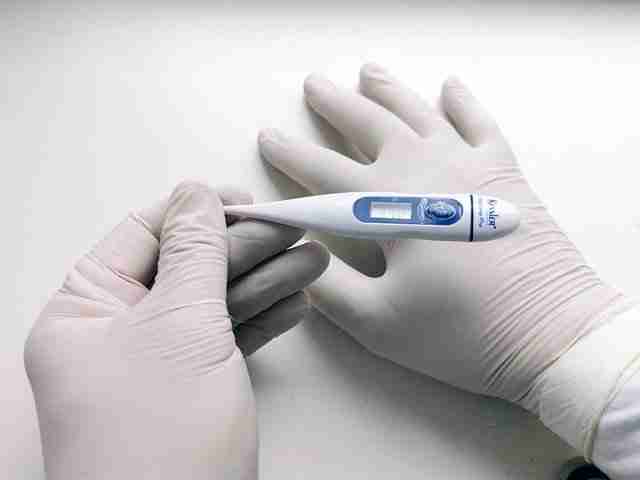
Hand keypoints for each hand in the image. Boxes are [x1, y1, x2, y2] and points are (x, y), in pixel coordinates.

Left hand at [24, 181, 328, 479]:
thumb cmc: (158, 444)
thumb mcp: (179, 326)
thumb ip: (194, 254)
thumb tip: (198, 197)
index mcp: (84, 310)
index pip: (144, 234)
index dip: (198, 212)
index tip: (247, 202)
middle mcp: (114, 334)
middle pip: (187, 267)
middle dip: (246, 249)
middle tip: (294, 231)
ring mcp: (155, 363)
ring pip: (214, 303)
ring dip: (266, 281)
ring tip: (312, 261)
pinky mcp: (190, 389)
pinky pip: (227, 339)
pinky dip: (263, 320)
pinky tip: (296, 303)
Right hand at [258, 64, 633, 406]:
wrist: (549, 333)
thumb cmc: (460, 333)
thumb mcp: (378, 323)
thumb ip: (329, 288)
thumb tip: (297, 254)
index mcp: (388, 206)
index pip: (324, 172)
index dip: (290, 155)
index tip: (268, 137)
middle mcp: (425, 171)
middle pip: (369, 124)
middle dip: (335, 105)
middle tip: (314, 85)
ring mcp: (468, 165)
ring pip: (418, 113)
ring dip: (388, 90)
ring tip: (366, 71)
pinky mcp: (504, 172)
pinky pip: (480, 123)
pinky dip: (464, 101)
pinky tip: (449, 86)